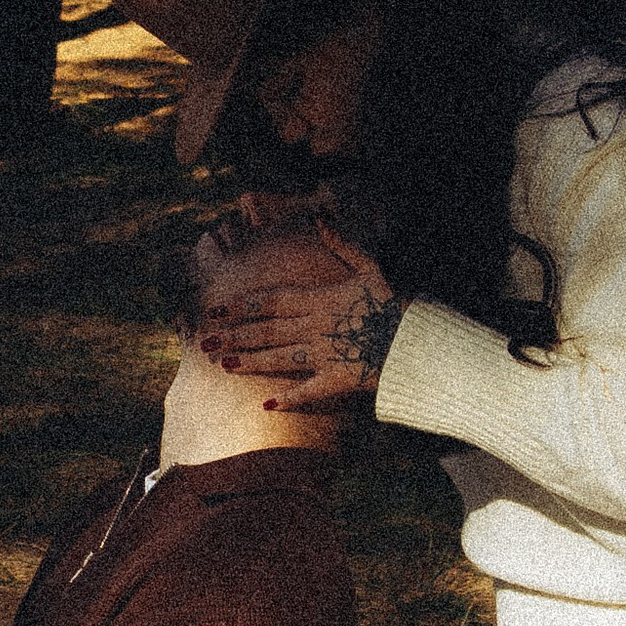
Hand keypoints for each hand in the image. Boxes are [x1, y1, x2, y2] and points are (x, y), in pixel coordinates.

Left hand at [208, 218, 400, 406]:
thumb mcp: (370, 267)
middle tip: (206, 342)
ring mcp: (326, 354)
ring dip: (250, 362)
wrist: (419, 339)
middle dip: (235, 336)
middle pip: (267, 330)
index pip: (271, 301)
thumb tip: (321, 220)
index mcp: (320, 300)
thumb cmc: (394, 302)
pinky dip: (289, 399)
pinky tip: (267, 404)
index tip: (216, 309)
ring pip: (280, 358)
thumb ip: (343, 245)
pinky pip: (310, 391)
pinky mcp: (340, 380)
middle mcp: (317, 327)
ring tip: (223, 365)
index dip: (242, 305)